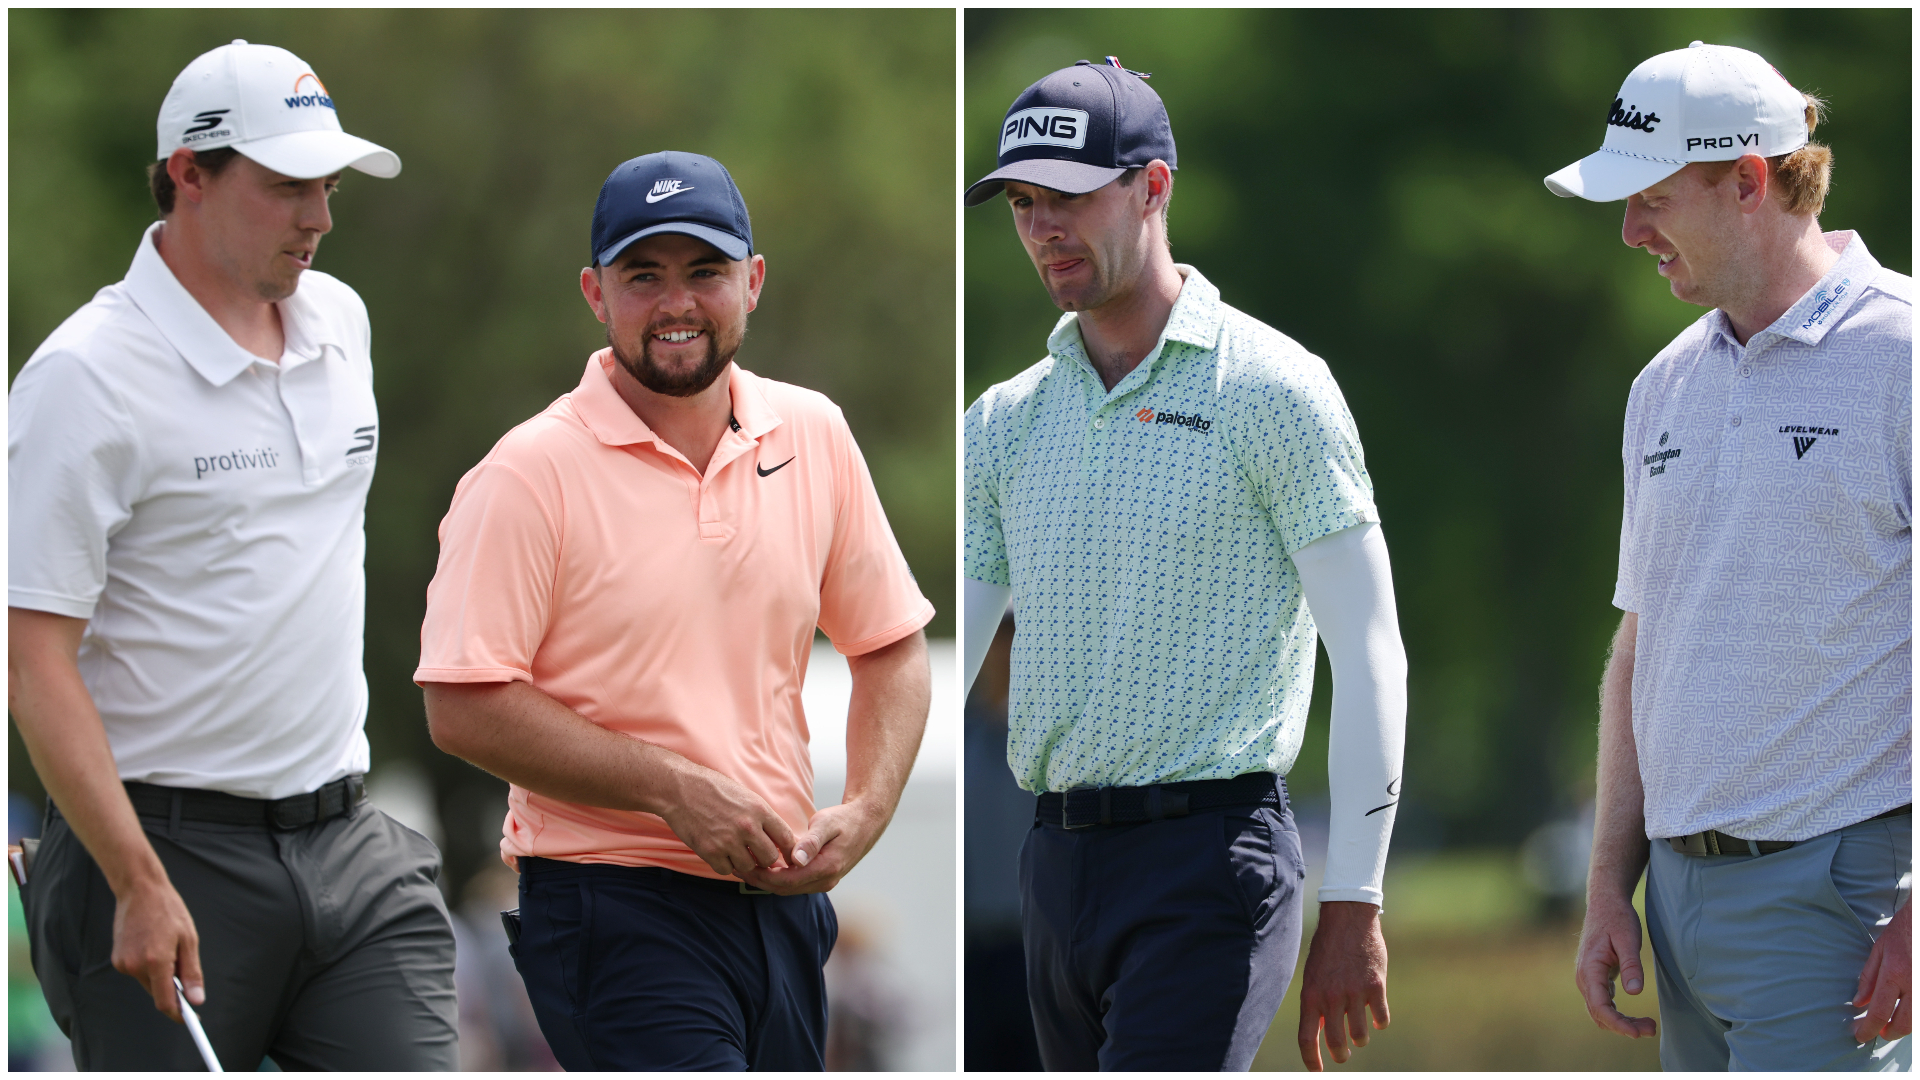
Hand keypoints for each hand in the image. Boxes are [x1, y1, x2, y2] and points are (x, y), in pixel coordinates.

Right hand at [110, 876, 203, 1022]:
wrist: (139, 890)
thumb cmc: (168, 911)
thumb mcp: (189, 939)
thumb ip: (191, 972)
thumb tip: (196, 1000)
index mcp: (156, 961)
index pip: (165, 1001)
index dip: (178, 1013)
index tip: (190, 1018)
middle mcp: (135, 966)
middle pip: (156, 992)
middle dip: (172, 988)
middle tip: (184, 968)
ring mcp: (123, 964)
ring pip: (147, 982)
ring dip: (160, 975)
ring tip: (168, 947)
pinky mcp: (116, 960)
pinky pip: (138, 972)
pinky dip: (149, 967)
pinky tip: (154, 944)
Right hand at [656, 765, 796, 878]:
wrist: (680, 788)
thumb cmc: (713, 789)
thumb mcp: (746, 796)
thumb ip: (762, 817)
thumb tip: (777, 837)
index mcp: (759, 810)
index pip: (786, 838)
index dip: (787, 849)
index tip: (783, 854)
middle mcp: (747, 827)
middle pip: (769, 858)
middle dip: (764, 858)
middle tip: (755, 853)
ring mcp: (728, 841)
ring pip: (748, 867)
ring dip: (743, 862)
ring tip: (734, 850)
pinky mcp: (710, 851)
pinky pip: (726, 870)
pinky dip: (724, 865)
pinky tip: (720, 853)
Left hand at [739, 800, 888, 895]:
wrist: (866, 823)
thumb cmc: (844, 819)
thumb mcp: (827, 824)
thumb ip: (810, 841)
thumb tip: (795, 859)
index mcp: (826, 868)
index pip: (786, 881)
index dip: (762, 876)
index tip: (743, 865)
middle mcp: (826, 881)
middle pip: (783, 889)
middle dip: (759, 880)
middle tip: (737, 866)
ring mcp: (824, 882)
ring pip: (788, 889)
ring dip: (767, 880)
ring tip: (745, 866)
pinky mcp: (822, 879)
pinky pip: (795, 884)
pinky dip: (778, 878)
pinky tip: (765, 866)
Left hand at [1297, 901, 1389, 1069]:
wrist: (1348, 920)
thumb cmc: (1328, 949)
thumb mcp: (1314, 975)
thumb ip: (1317, 1002)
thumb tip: (1322, 1030)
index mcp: (1310, 995)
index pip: (1307, 1038)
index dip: (1311, 1060)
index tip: (1317, 1072)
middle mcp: (1330, 997)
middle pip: (1337, 1044)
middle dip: (1341, 1054)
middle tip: (1344, 1054)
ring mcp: (1354, 993)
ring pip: (1361, 1035)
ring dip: (1361, 1037)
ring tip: (1360, 1030)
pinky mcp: (1375, 987)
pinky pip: (1381, 1019)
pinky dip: (1379, 1021)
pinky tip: (1376, 1015)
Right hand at [1575, 895, 1656, 1037]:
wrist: (1605, 903)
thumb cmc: (1617, 918)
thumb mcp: (1628, 939)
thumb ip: (1631, 965)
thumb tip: (1635, 993)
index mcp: (1589, 969)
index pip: (1599, 1006)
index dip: (1618, 1023)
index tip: (1638, 1033)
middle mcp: (1583, 977)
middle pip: (1599, 1014)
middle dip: (1624, 1026)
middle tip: (1652, 1028)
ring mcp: (1587, 979)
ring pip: (1600, 1012)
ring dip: (1621, 1022)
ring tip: (1649, 1025)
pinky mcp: (1595, 978)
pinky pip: (1603, 1004)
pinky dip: (1618, 1014)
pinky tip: (1636, 1016)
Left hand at [1853, 901, 1909, 1043]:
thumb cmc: (1902, 932)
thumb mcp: (1879, 950)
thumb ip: (1869, 978)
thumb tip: (1859, 1003)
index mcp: (1895, 974)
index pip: (1880, 1011)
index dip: (1869, 1028)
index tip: (1860, 1036)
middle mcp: (1914, 984)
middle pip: (1903, 1023)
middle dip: (1889, 1033)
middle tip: (1877, 1033)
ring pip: (1917, 1021)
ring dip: (1903, 1028)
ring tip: (1890, 1026)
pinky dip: (1914, 1016)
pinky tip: (1904, 1013)